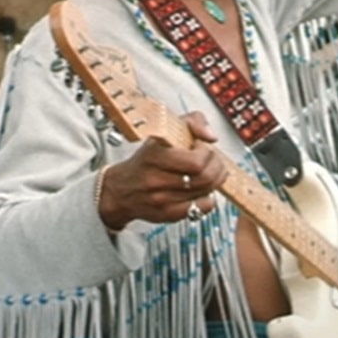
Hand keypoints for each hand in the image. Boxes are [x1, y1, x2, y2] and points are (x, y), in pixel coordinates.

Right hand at [96, 112, 227, 229]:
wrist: (120, 190)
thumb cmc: (145, 160)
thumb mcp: (163, 131)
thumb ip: (192, 122)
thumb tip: (211, 136)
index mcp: (155, 155)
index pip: (196, 161)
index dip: (208, 153)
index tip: (203, 147)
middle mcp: (156, 179)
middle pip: (204, 178)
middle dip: (216, 167)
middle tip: (213, 161)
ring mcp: (162, 199)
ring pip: (205, 192)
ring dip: (215, 181)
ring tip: (210, 172)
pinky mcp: (168, 214)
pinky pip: (200, 208)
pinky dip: (208, 198)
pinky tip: (202, 190)